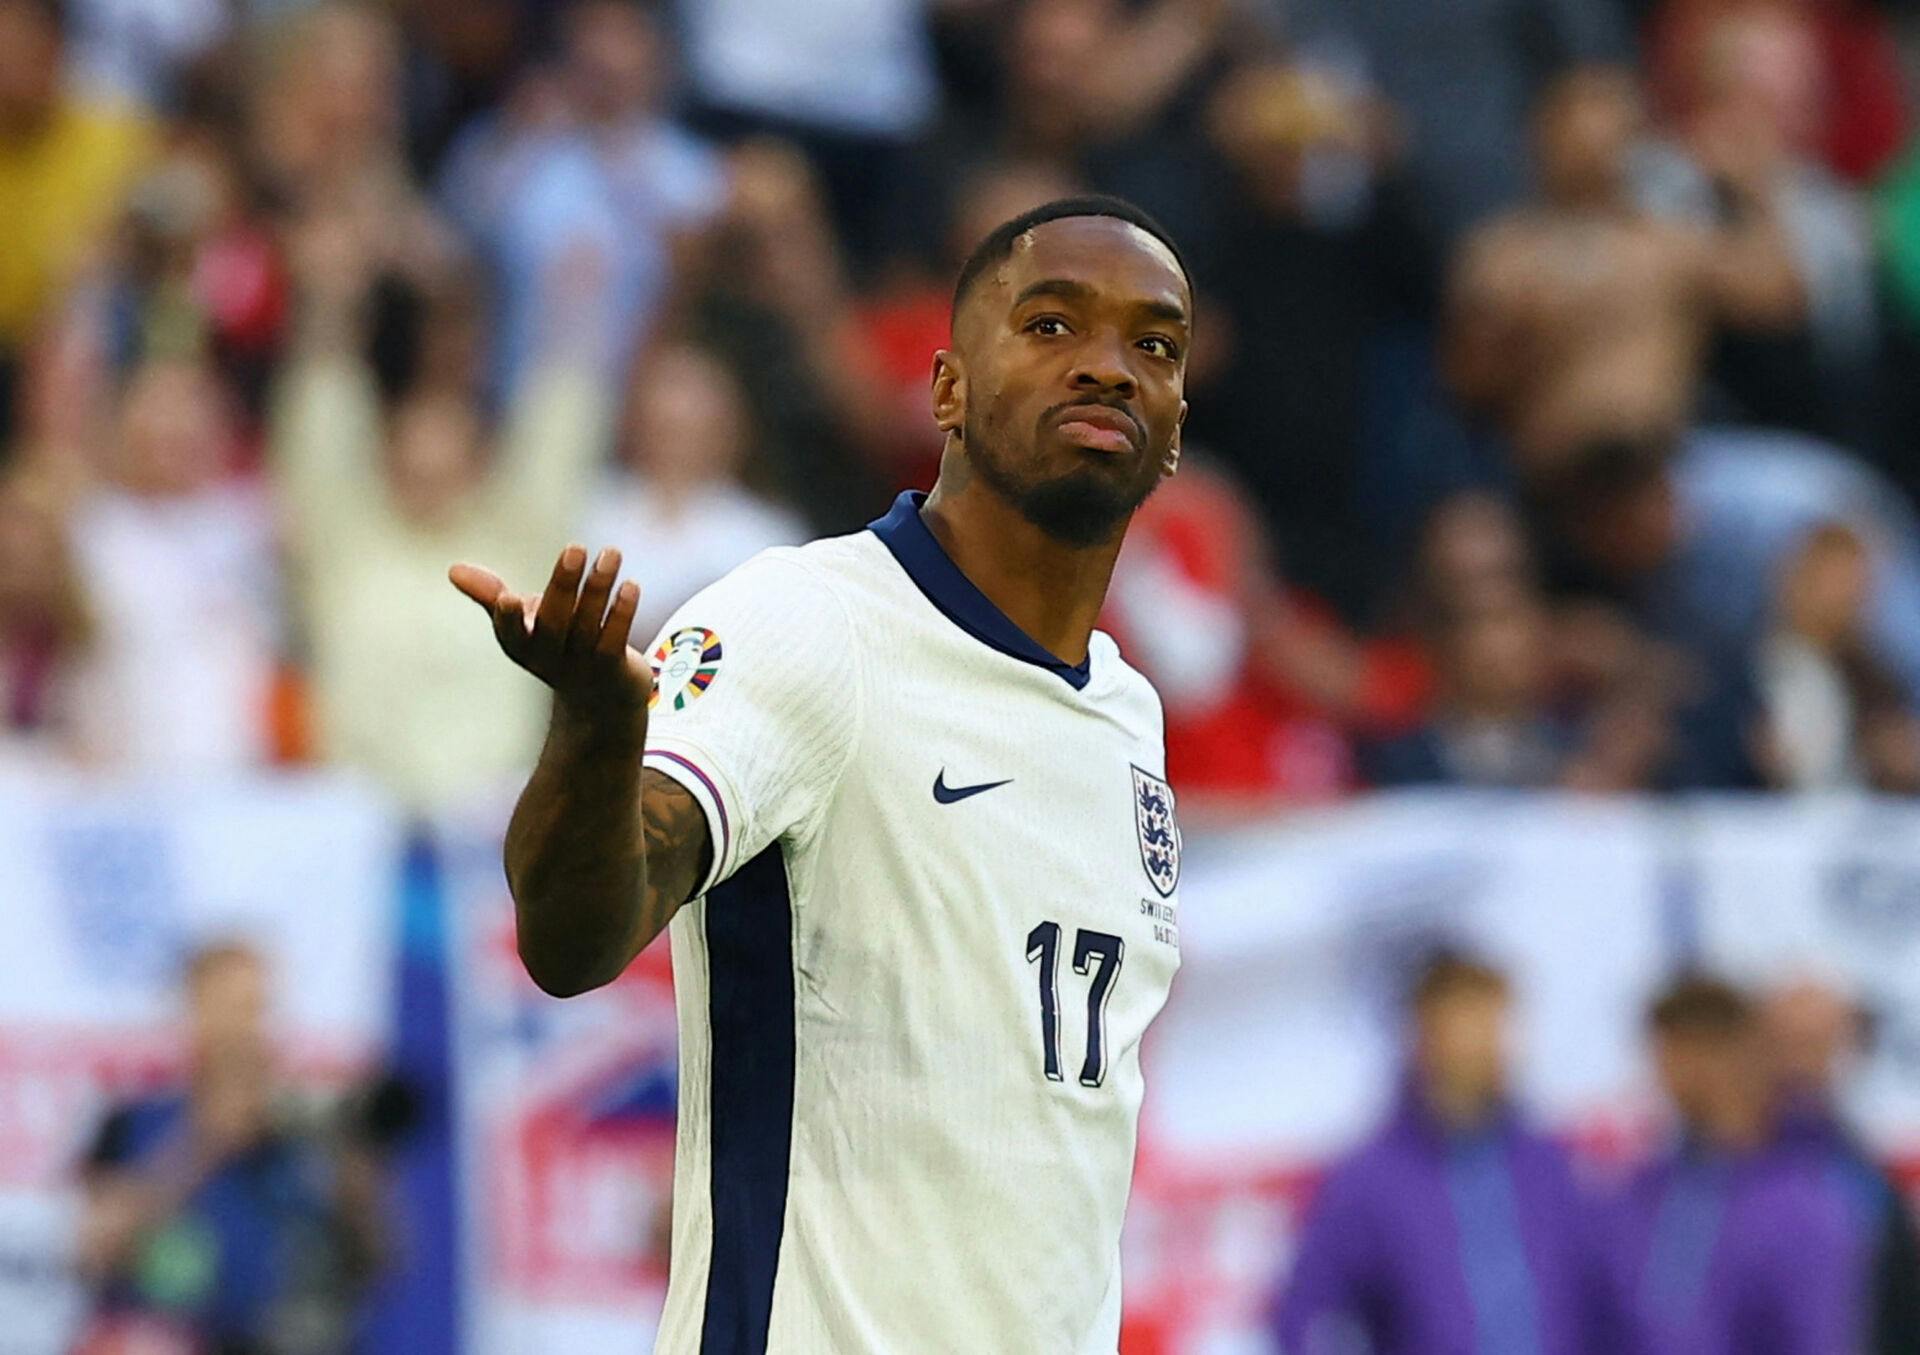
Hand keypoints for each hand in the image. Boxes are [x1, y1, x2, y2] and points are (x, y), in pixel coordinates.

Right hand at [450, 545, 652, 733]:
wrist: (598, 700)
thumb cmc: (555, 648)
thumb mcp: (521, 624)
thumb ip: (491, 595)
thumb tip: (452, 570)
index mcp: (521, 646)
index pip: (511, 633)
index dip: (509, 617)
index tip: (508, 597)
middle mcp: (549, 658)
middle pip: (554, 621)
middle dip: (564, 584)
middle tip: (575, 548)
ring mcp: (581, 666)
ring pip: (588, 624)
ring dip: (599, 588)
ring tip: (611, 553)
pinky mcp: (612, 668)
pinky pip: (615, 639)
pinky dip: (622, 613)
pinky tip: (630, 585)